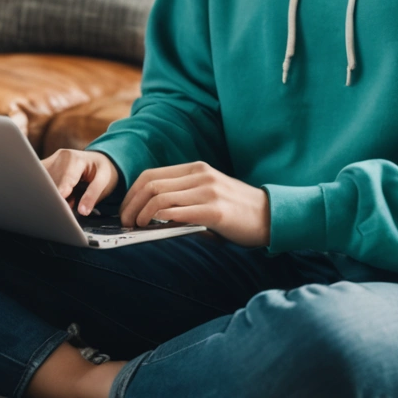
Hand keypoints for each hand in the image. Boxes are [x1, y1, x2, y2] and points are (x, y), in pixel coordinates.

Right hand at [42, 147, 119, 215]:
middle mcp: (60, 156)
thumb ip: (93, 196)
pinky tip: (59, 192)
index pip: (63, 184)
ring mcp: (52, 159)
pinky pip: (42, 180)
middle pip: (51, 184)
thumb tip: (82, 211)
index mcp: (75, 159)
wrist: (99, 158)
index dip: (61, 200)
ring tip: (69, 196)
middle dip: (57, 198)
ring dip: (53, 194)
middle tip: (69, 205)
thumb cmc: (102, 169)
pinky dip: (49, 190)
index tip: (62, 212)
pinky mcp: (47, 164)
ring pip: (44, 183)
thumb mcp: (104, 181)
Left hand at [119, 161, 270, 246]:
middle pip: (150, 184)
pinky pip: (176, 210)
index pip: (151, 175)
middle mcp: (200, 175)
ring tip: (137, 227)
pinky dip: (159, 219)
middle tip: (125, 222)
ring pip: (159, 196)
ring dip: (141, 214)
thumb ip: (184, 198)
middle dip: (131, 204)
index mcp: (197, 169)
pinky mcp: (214, 210)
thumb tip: (151, 214)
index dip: (132, 193)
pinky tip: (155, 228)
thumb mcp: (209, 195)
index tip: (125, 210)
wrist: (271, 216)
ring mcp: (207, 191)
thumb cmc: (238, 211)